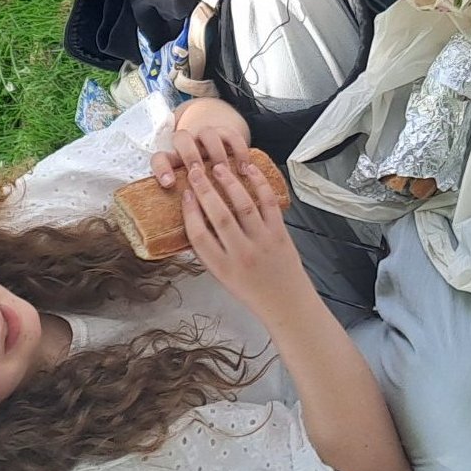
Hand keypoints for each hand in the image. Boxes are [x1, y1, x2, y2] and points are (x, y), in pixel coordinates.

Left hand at [153, 96, 250, 188]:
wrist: (213, 125)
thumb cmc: (200, 167)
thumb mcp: (188, 177)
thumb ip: (185, 189)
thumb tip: (187, 211)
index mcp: (174, 155)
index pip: (160, 157)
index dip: (161, 169)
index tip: (169, 183)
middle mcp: (189, 141)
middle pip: (182, 138)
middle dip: (189, 156)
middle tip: (199, 173)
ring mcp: (207, 134)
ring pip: (208, 134)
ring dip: (215, 153)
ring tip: (224, 173)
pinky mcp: (227, 131)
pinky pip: (233, 136)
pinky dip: (239, 152)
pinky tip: (244, 169)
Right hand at [181, 158, 311, 321]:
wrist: (285, 303)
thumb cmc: (251, 290)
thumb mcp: (222, 278)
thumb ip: (209, 252)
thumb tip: (193, 221)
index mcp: (222, 268)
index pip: (199, 236)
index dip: (189, 212)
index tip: (185, 194)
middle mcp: (241, 254)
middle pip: (219, 216)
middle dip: (205, 190)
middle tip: (195, 171)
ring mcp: (262, 242)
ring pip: (243, 206)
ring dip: (229, 183)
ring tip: (217, 167)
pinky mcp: (280, 233)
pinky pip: (269, 203)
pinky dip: (259, 184)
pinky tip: (249, 170)